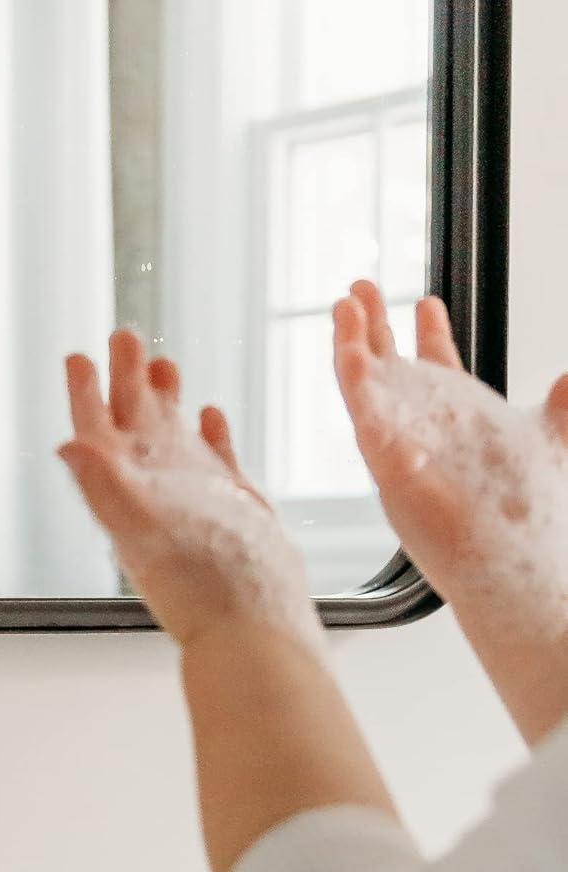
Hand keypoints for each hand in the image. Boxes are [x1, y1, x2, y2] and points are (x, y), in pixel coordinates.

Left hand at [59, 330, 322, 651]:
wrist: (254, 626)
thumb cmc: (202, 586)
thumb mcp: (145, 527)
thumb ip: (104, 485)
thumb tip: (67, 444)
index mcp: (128, 489)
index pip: (97, 430)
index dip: (86, 392)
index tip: (79, 355)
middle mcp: (155, 491)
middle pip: (131, 421)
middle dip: (126, 378)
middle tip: (124, 333)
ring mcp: (194, 498)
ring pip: (170, 436)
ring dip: (162, 399)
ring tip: (160, 360)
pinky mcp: (233, 508)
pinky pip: (213, 460)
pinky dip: (207, 434)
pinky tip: (208, 415)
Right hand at [334, 281, 567, 741]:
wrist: (514, 565)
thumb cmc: (527, 518)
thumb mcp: (555, 441)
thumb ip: (563, 407)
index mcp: (457, 418)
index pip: (436, 366)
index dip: (430, 332)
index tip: (424, 300)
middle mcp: (422, 428)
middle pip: (388, 366)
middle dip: (373, 325)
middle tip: (358, 287)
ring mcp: (402, 448)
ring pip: (366, 386)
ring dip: (351, 345)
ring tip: (345, 304)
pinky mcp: (391, 468)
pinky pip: (366, 423)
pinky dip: (358, 392)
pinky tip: (352, 360)